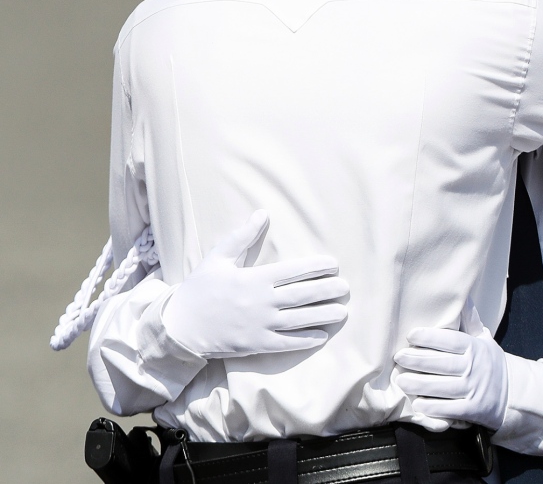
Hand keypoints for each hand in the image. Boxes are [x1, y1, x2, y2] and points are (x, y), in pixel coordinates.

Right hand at [163, 210, 347, 357]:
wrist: (180, 328)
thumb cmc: (200, 289)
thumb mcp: (218, 258)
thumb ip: (242, 236)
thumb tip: (262, 213)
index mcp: (254, 279)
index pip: (293, 271)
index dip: (316, 267)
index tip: (334, 265)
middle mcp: (261, 302)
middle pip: (302, 295)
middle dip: (327, 291)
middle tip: (346, 287)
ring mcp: (260, 326)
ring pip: (299, 320)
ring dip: (323, 316)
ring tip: (342, 311)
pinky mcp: (256, 345)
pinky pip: (286, 343)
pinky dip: (305, 340)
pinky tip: (322, 336)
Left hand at [394, 299, 507, 430]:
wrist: (512, 393)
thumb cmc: (489, 361)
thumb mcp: (483, 338)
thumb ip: (469, 320)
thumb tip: (462, 296)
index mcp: (474, 347)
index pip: (450, 340)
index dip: (430, 337)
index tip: (410, 335)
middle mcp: (473, 367)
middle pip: (442, 363)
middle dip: (418, 360)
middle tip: (398, 357)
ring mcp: (473, 390)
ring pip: (442, 387)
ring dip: (420, 384)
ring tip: (401, 380)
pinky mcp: (472, 410)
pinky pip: (449, 409)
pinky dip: (432, 408)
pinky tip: (417, 404)